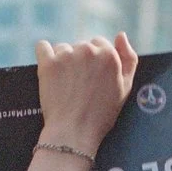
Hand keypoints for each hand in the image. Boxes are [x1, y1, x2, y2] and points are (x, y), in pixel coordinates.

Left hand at [35, 34, 136, 156]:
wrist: (74, 134)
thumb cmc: (101, 116)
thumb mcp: (125, 90)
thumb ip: (129, 60)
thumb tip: (121, 35)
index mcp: (109, 55)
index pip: (100, 45)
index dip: (96, 64)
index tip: (93, 80)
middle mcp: (89, 50)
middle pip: (82, 46)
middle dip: (80, 62)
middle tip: (80, 88)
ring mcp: (67, 55)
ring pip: (64, 48)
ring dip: (63, 61)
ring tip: (66, 87)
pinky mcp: (48, 62)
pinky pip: (42, 47)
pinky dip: (44, 56)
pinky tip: (49, 72)